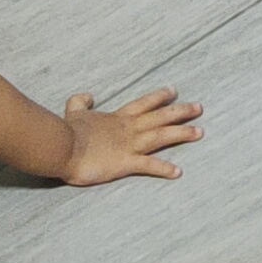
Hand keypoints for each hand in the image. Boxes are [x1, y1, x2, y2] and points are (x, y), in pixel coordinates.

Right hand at [57, 85, 202, 182]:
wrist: (62, 147)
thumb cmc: (67, 131)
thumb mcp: (73, 111)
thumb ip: (80, 102)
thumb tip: (87, 95)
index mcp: (117, 117)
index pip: (144, 103)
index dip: (160, 97)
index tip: (174, 91)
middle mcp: (128, 128)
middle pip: (160, 116)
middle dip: (181, 111)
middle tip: (199, 107)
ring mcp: (129, 145)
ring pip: (161, 136)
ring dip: (182, 134)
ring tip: (199, 132)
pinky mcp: (125, 163)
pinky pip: (149, 166)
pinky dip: (164, 168)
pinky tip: (178, 172)